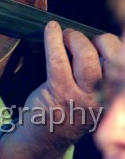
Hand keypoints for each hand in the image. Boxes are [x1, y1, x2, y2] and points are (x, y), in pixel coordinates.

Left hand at [0, 21, 120, 157]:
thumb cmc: (70, 108)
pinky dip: (54, 39)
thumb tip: (100, 41)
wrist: (46, 135)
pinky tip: (51, 29)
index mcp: (114, 97)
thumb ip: (101, 74)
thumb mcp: (95, 95)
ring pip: (87, 56)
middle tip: (79, 37)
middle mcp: (104, 97)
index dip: (115, 46)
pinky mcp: (59, 91)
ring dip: (75, 38)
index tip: (102, 40)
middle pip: (110, 57)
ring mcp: (82, 95)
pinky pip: (58, 58)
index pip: (123, 65)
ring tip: (66, 35)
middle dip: (96, 40)